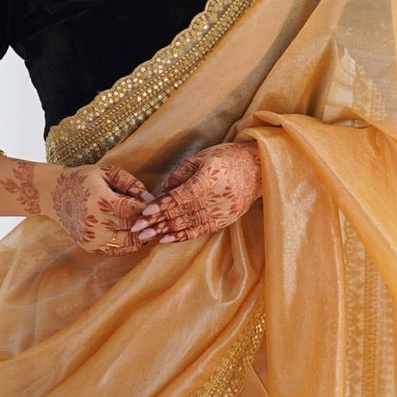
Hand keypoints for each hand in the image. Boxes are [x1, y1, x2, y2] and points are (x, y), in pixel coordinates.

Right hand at [45, 161, 151, 253]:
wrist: (54, 195)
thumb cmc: (84, 179)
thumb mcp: (107, 172)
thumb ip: (131, 183)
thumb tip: (151, 199)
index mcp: (100, 199)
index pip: (133, 210)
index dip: (149, 210)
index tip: (155, 207)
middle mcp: (95, 221)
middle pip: (133, 228)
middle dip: (148, 224)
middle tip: (157, 220)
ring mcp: (92, 236)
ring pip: (128, 244)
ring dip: (141, 237)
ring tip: (146, 227)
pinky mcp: (90, 246)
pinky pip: (117, 251)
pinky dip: (128, 244)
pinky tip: (131, 234)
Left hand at [130, 141, 261, 243]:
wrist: (258, 169)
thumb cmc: (227, 158)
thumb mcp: (203, 156)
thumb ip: (182, 173)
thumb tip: (164, 190)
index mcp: (211, 176)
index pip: (183, 194)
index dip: (163, 203)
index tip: (145, 211)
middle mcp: (216, 196)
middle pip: (182, 211)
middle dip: (157, 221)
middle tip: (137, 229)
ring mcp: (222, 210)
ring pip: (189, 223)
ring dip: (165, 230)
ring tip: (146, 236)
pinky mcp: (225, 220)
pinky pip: (201, 230)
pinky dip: (183, 236)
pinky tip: (166, 239)